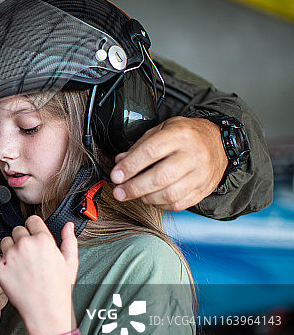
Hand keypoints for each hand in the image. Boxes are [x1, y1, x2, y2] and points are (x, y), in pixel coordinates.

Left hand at [0, 217, 77, 334]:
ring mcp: (11, 256)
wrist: (46, 311)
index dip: (33, 228)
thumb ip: (69, 240)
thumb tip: (67, 225)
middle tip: (27, 255)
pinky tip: (2, 264)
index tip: (32, 236)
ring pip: (4, 241)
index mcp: (43, 240)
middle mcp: (25, 245)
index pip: (32, 220)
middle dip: (21, 239)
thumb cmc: (59, 289)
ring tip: (18, 263)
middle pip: (17, 230)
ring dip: (8, 248)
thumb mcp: (71, 262)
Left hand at [110, 116, 226, 210]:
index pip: (151, 151)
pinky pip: (179, 204)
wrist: (218, 142)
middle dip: (134, 188)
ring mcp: (201, 174)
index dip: (130, 166)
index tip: (116, 176)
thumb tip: (119, 163)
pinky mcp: (204, 189)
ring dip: (146, 198)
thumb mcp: (162, 130)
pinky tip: (151, 198)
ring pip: (170, 194)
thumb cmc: (185, 136)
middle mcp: (194, 154)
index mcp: (180, 135)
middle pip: (161, 177)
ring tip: (133, 195)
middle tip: (119, 192)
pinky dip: (160, 205)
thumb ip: (140, 146)